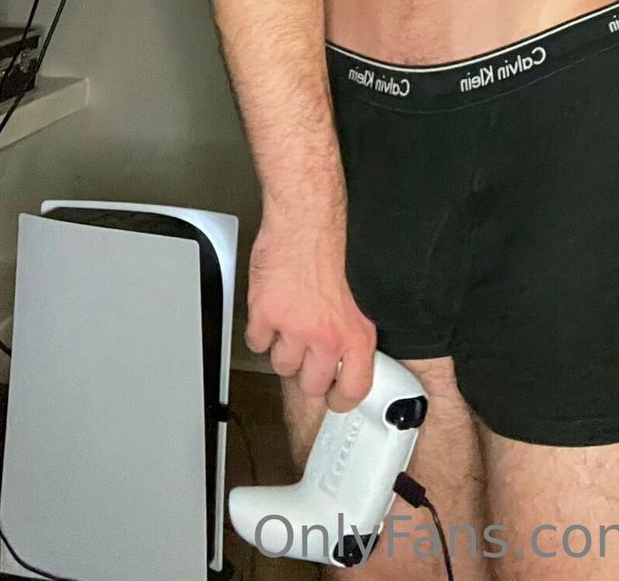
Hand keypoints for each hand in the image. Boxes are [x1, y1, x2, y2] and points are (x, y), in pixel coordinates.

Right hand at [244, 211, 376, 412]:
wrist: (307, 219)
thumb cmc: (333, 247)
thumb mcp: (360, 295)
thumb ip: (351, 329)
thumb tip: (345, 356)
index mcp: (356, 332)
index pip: (354, 389)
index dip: (342, 398)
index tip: (336, 398)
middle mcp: (326, 336)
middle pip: (310, 385)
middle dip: (307, 372)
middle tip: (307, 353)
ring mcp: (294, 328)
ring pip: (281, 365)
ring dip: (283, 348)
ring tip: (291, 320)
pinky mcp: (266, 315)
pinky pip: (258, 342)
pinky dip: (261, 330)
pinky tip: (272, 310)